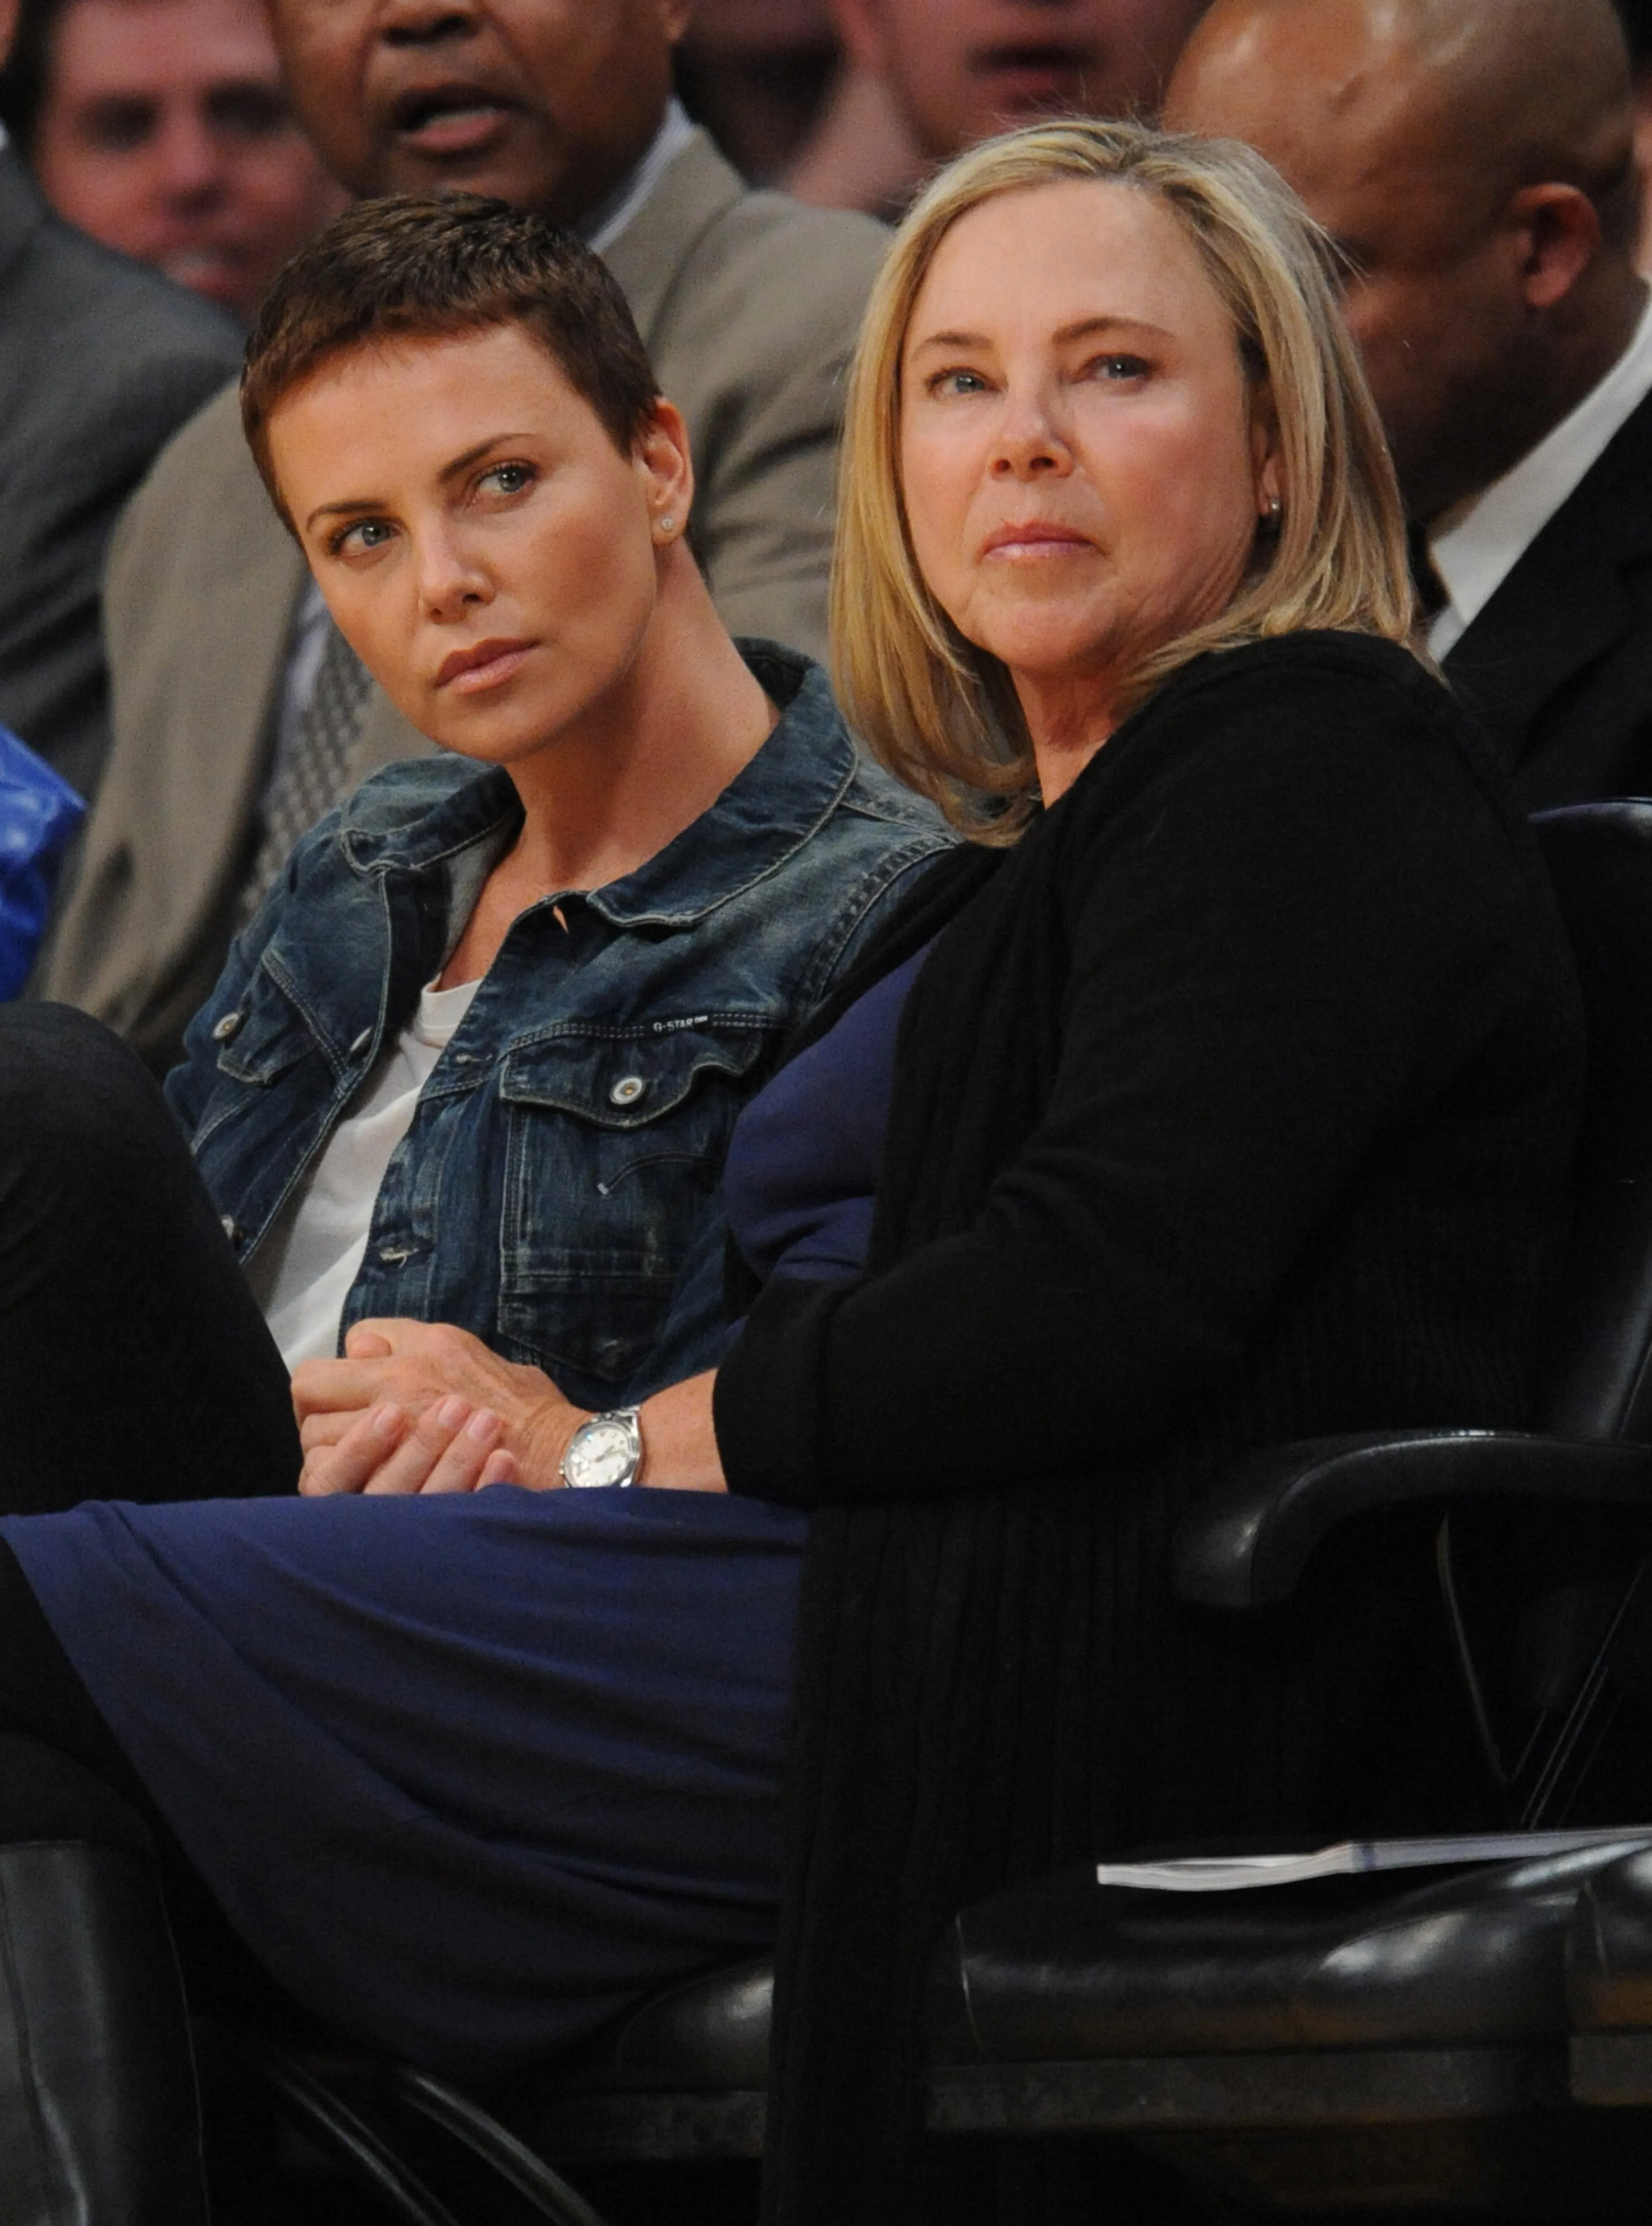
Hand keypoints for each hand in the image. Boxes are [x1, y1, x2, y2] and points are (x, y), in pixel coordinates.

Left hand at [293, 1319, 584, 1495]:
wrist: (562, 1459)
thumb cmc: (538, 1417)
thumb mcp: (500, 1364)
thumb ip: (447, 1359)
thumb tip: (394, 1356)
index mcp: (432, 1344)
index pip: (358, 1337)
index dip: (357, 1365)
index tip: (370, 1390)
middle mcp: (403, 1375)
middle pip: (313, 1383)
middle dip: (321, 1408)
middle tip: (340, 1431)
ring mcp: (393, 1424)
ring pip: (316, 1434)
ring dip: (327, 1450)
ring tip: (350, 1467)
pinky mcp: (387, 1473)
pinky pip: (331, 1476)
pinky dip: (335, 1483)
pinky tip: (355, 1492)